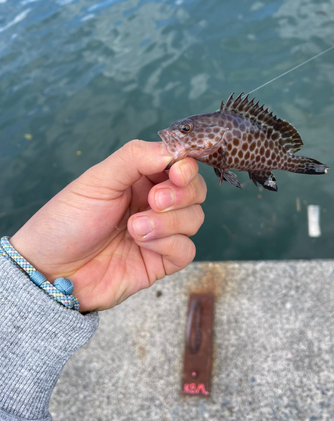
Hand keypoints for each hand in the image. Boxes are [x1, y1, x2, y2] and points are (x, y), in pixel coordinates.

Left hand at [10, 140, 206, 311]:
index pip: (181, 165)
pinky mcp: (160, 261)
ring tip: (134, 228)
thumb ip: (136, 157)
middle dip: (181, 195)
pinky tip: (141, 245)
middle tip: (153, 201)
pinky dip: (169, 245)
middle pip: (196, 191)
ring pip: (195, 219)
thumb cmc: (67, 220)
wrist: (51, 271)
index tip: (177, 173)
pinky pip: (186, 250)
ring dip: (167, 223)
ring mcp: (160, 233)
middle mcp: (154, 203)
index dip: (187, 167)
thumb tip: (176, 149)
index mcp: (141, 178)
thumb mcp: (98, 180)